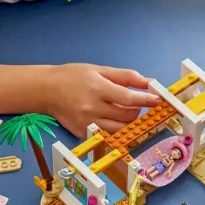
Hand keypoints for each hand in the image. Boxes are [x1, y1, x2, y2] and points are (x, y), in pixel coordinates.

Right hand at [47, 64, 162, 135]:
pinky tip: (109, 118)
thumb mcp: (100, 70)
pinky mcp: (83, 133)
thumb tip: (149, 82)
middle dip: (136, 110)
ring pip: (120, 129)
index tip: (157, 100)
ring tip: (122, 110)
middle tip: (134, 103)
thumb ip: (126, 76)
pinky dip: (114, 128)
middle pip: (127, 116)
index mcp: (98, 89)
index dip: (146, 100)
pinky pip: (107, 135)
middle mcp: (93, 108)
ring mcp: (88, 123)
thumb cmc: (73, 77)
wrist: (47, 90)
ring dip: (127, 121)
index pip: (129, 99)